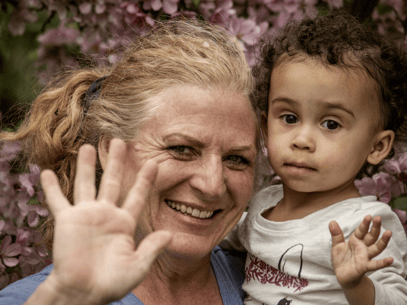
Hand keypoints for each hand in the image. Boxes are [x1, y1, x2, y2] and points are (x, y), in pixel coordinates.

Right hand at [40, 139, 171, 304]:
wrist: (84, 293)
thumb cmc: (112, 283)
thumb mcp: (138, 266)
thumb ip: (152, 248)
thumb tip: (170, 235)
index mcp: (124, 223)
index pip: (137, 195)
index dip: (145, 179)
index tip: (154, 162)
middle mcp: (106, 214)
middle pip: (113, 181)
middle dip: (116, 161)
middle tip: (120, 141)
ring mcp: (86, 215)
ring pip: (87, 184)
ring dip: (87, 165)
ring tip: (88, 146)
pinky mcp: (67, 221)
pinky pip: (57, 200)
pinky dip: (51, 187)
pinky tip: (47, 172)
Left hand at [329, 215, 392, 287]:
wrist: (342, 275)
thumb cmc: (341, 258)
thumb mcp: (336, 245)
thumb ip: (336, 234)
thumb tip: (332, 222)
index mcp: (355, 240)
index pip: (361, 230)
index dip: (365, 224)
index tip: (369, 216)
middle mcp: (363, 247)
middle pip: (371, 236)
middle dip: (375, 227)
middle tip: (378, 218)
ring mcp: (365, 256)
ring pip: (376, 248)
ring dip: (383, 241)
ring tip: (388, 233)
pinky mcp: (365, 266)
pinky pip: (375, 264)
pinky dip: (383, 263)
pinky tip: (390, 260)